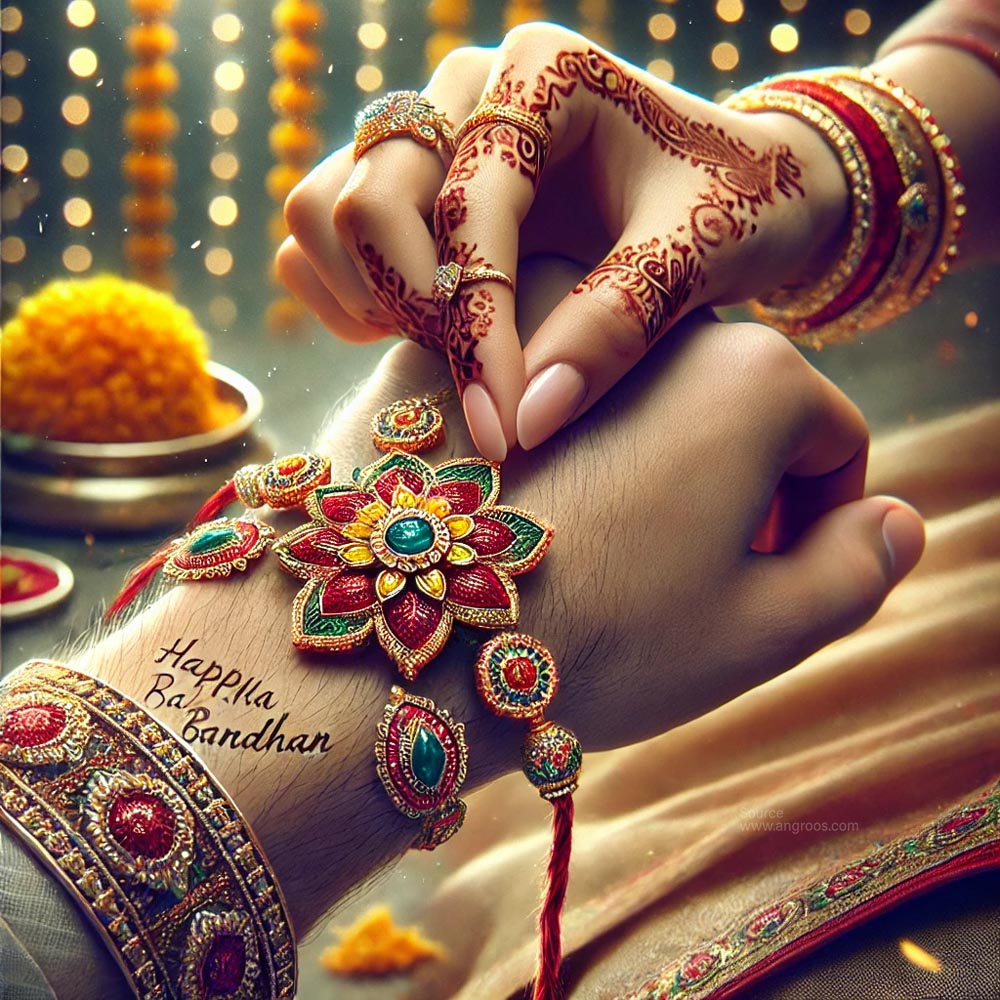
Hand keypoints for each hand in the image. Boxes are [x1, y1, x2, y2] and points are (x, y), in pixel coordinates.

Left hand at [82, 264, 923, 927]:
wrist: (396, 636)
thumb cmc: (599, 642)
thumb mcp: (760, 629)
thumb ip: (857, 571)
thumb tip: (896, 521)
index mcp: (751, 373)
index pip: (828, 440)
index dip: (812, 524)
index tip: (764, 583)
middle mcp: (648, 320)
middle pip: (728, 408)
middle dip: (725, 493)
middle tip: (673, 578)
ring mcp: (539, 319)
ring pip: (626, 398)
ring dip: (636, 464)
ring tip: (590, 548)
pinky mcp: (452, 344)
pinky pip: (532, 394)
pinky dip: (548, 446)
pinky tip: (515, 515)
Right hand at [277, 24, 847, 459]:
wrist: (744, 188)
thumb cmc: (740, 204)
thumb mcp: (698, 254)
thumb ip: (612, 327)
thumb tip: (525, 422)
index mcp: (543, 77)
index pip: (468, 211)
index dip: (477, 332)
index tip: (506, 428)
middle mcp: (470, 91)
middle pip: (362, 198)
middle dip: (409, 310)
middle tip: (477, 385)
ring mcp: (433, 134)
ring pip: (322, 210)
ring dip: (364, 296)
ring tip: (443, 351)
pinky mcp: (419, 186)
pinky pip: (326, 232)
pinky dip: (350, 292)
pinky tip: (420, 332)